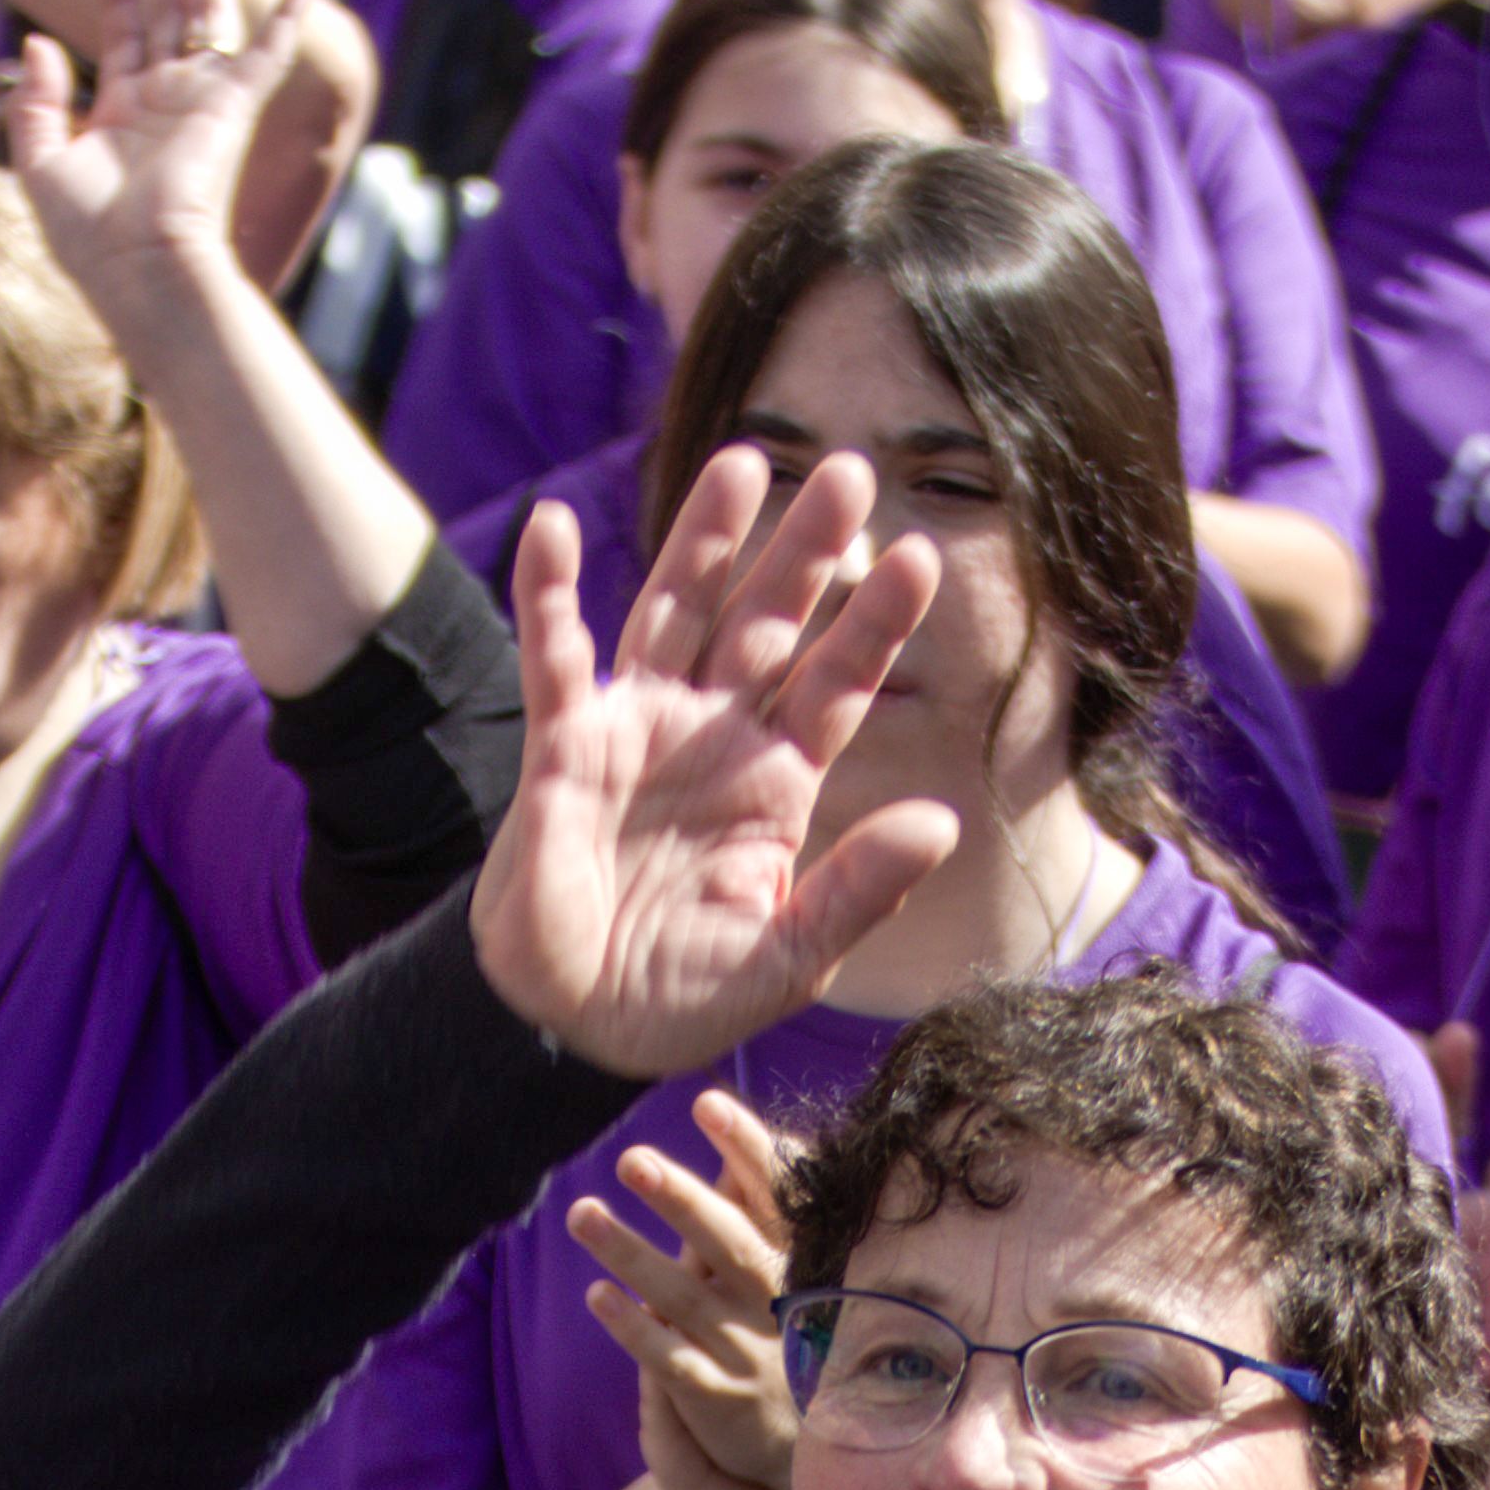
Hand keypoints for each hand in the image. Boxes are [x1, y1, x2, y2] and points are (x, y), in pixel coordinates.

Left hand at [9, 0, 303, 318]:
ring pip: (209, 21)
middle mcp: (166, 104)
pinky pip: (270, 53)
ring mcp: (202, 104)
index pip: (122, 35)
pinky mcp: (234, 109)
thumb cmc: (90, 237)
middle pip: (170, 19)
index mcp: (123, 115)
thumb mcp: (41, 163)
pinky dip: (291, 16)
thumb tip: (35, 41)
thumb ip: (35, 101)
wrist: (140, 268)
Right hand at [469, 447, 954, 1078]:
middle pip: (768, 623)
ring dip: (705, 538)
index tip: (920, 558)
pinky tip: (553, 523)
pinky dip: (548, 591)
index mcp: (778, 782)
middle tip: (854, 471)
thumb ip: (859, 889)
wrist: (575, 1029)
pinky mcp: (563, 746)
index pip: (838, 684)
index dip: (874, 623)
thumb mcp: (788, 956)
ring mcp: (638, 730)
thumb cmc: (683, 997)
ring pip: (677, 612)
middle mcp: (714, 737)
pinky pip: (554, 653)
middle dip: (808, 551)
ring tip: (743, 460)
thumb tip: (941, 823)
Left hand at [574, 1086, 797, 1489]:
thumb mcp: (793, 1283)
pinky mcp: (720, 1403)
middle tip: (629, 1157)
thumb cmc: (792, 1349)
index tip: (707, 1103)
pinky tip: (596, 1296)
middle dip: (680, 1198)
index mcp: (802, 1267)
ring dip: (630, 1253)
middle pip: (728, 1243)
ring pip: (683, 1298)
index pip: (778, 1198)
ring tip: (580, 1212)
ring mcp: (750, 1356)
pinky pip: (669, 1360)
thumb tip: (734, 1148)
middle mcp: (780, 1308)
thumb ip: (763, 1219)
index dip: (747, 1150)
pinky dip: (633, 1328)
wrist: (809, 1459)